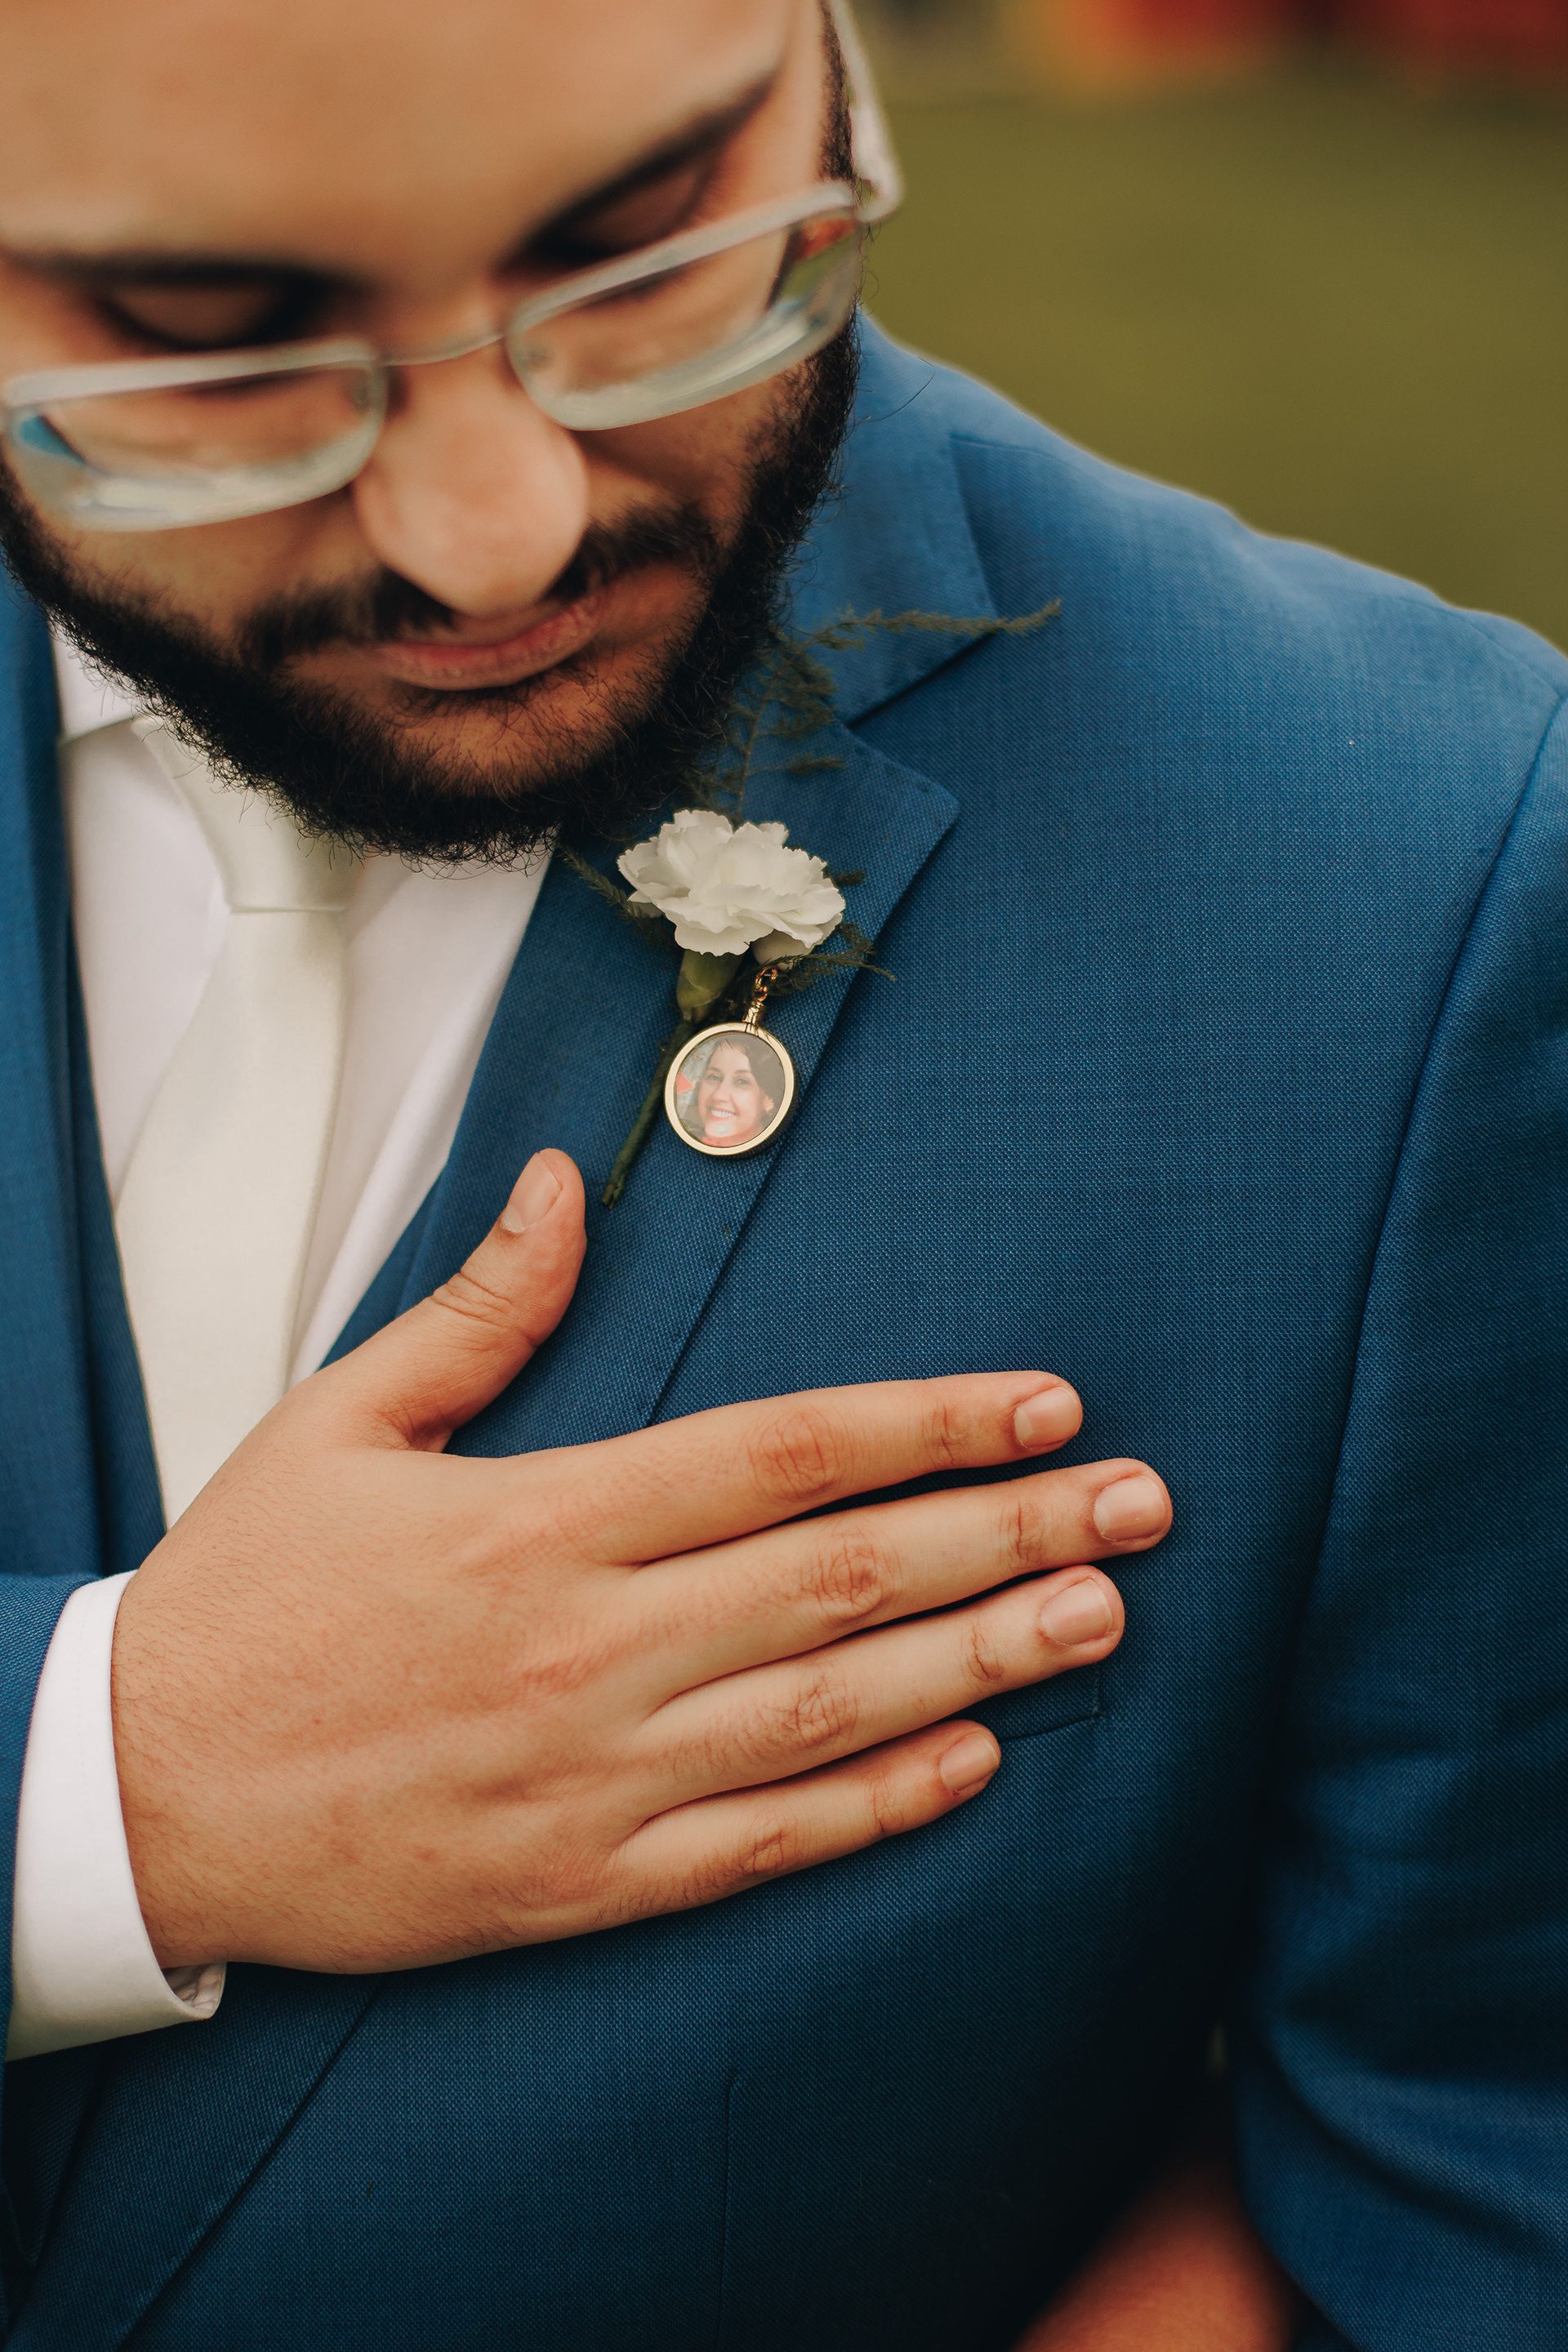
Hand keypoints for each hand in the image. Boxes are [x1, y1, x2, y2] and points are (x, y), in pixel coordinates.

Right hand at [112, 1150, 1171, 1973]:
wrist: (134, 1801)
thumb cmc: (242, 1602)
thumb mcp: (338, 1423)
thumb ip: (475, 1311)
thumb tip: (560, 1184)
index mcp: (541, 1520)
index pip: (785, 1453)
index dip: (931, 1423)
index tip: (1044, 1403)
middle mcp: (591, 1646)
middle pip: (846, 1575)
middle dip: (1010, 1532)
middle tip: (1141, 1507)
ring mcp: (596, 1776)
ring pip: (833, 1710)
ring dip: (985, 1661)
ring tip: (1102, 1617)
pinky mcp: (583, 1883)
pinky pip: (765, 1845)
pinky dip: (878, 1804)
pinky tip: (973, 1761)